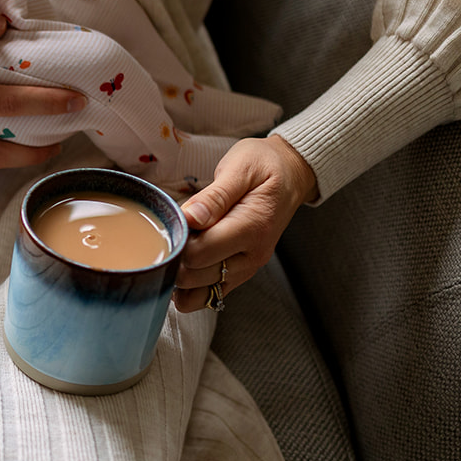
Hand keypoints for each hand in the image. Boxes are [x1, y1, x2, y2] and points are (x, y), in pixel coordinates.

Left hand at [173, 135, 318, 311]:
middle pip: (195, 278)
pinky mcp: (240, 272)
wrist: (291, 174)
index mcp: (252, 229)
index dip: (177, 241)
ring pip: (200, 294)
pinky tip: (183, 265)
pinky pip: (210, 295)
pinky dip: (190, 288)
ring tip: (174, 248)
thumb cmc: (264, 166)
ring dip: (179, 278)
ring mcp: (247, 268)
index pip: (199, 254)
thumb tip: (190, 218)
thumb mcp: (239, 168)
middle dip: (174, 258)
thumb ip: (214, 196)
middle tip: (170, 233)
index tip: (171, 221)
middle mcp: (252, 256)